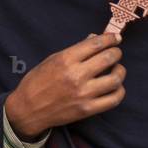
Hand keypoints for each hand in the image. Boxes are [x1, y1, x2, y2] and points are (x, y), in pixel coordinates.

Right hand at [4, 32, 124, 140]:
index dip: (110, 38)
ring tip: (116, 69)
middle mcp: (76, 75)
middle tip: (115, 53)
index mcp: (65, 60)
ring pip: (115, 79)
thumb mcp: (52, 59)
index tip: (115, 37)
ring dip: (120, 71)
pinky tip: (115, 86)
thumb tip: (96, 38)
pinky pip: (113, 99)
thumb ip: (75, 50)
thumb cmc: (37, 81)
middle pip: (109, 58)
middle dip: (116, 52)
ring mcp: (83, 94)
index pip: (96, 44)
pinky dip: (119, 91)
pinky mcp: (87, 109)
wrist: (28, 109)